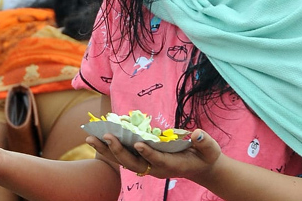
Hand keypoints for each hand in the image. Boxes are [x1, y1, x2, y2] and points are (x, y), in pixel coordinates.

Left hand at [85, 129, 221, 183]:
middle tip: (106, 136)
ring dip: (108, 150)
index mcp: (172, 165)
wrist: (200, 168)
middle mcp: (155, 168)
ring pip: (124, 161)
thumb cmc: (205, 156)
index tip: (138, 143)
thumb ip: (204, 142)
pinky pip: (125, 156)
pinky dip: (112, 149)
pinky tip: (100, 139)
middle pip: (132, 163)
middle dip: (118, 150)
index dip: (148, 152)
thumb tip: (196, 134)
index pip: (157, 159)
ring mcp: (148, 166)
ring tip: (91, 138)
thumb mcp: (210, 149)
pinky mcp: (144, 161)